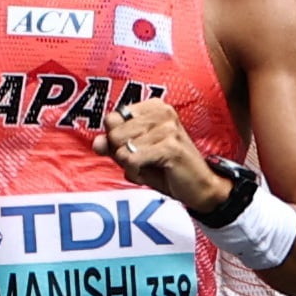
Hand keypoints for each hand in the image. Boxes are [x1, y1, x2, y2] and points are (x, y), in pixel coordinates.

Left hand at [97, 100, 230, 213]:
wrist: (199, 188)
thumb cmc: (167, 168)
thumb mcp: (135, 155)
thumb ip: (113, 146)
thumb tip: (96, 143)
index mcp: (154, 107)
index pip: (112, 119)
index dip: (116, 140)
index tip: (136, 148)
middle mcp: (162, 111)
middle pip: (114, 133)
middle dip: (122, 154)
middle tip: (145, 160)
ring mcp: (168, 128)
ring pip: (123, 148)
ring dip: (131, 165)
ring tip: (151, 166)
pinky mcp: (171, 147)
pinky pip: (132, 159)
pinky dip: (136, 171)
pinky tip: (153, 172)